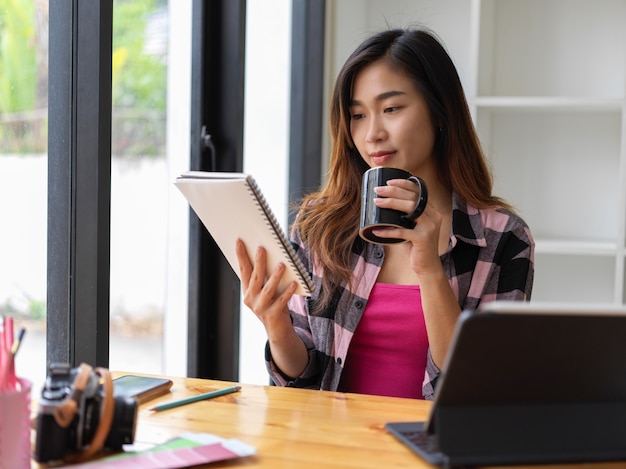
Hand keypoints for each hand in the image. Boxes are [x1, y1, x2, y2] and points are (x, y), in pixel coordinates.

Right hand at [236, 239, 308, 378]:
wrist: (278, 330)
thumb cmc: (274, 304)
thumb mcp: (267, 289)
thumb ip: (267, 276)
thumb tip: (270, 254)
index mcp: (247, 290)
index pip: (243, 270)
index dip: (241, 255)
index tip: (239, 240)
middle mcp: (250, 298)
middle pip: (255, 277)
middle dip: (258, 262)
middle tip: (262, 248)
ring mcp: (260, 307)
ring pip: (267, 288)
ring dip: (275, 276)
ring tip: (282, 265)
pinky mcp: (271, 315)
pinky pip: (281, 301)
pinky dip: (287, 292)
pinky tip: (294, 283)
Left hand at [372, 179, 442, 276]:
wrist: (428, 267)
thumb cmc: (416, 246)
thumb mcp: (412, 228)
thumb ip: (405, 217)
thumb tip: (384, 206)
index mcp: (432, 211)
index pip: (419, 191)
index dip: (403, 183)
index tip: (388, 182)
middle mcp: (434, 216)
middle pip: (412, 197)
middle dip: (393, 191)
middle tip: (378, 190)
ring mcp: (429, 227)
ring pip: (410, 209)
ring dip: (390, 204)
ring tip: (376, 202)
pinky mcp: (423, 239)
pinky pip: (402, 232)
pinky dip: (388, 231)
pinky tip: (376, 230)